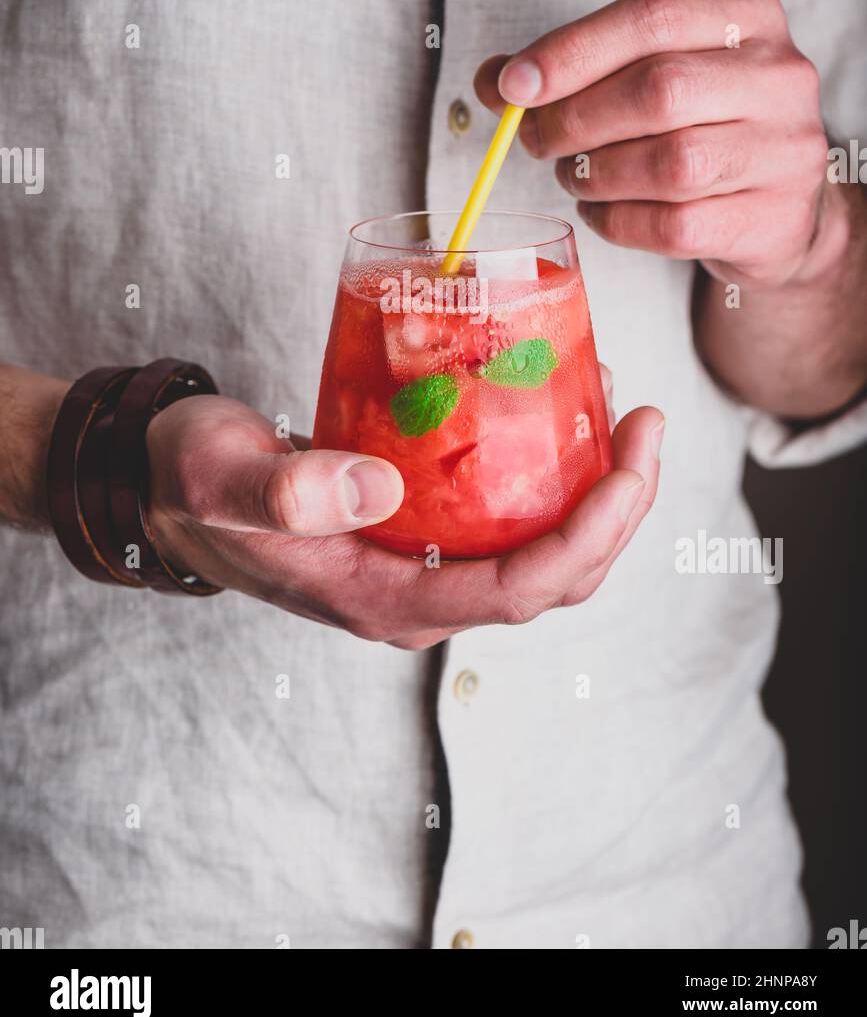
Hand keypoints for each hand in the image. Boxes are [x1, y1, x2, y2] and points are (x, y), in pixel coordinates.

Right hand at [146, 390, 661, 648]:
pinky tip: (560, 415)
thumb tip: (378, 488)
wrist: (168, 485)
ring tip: (621, 416)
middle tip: (645, 425)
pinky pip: (510, 518)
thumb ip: (289, 490)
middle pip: (553, 578)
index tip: (631, 464)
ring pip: (542, 552)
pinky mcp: (422, 530)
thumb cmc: (195, 481)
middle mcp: (419, 595)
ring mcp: (423, 567)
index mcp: (385, 601)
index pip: (519, 590)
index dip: (591, 536)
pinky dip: (552, 477)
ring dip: (597, 495)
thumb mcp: (226, 478)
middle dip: (618, 511)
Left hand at [475, 0, 832, 288]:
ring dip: (596, 174)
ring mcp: (784, 151)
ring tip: (574, 174)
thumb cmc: (702, 124)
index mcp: (746, 15)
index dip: (572, 51)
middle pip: (659, 90)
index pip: (651, 17)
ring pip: (669, 164)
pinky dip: (617, 220)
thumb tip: (496, 80)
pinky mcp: (771, 220)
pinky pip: (674, 226)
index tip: (514, 84)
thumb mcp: (650, 71)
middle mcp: (779, 77)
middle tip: (538, 140)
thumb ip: (576, 67)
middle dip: (576, 119)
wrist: (778, 207)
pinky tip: (600, 210)